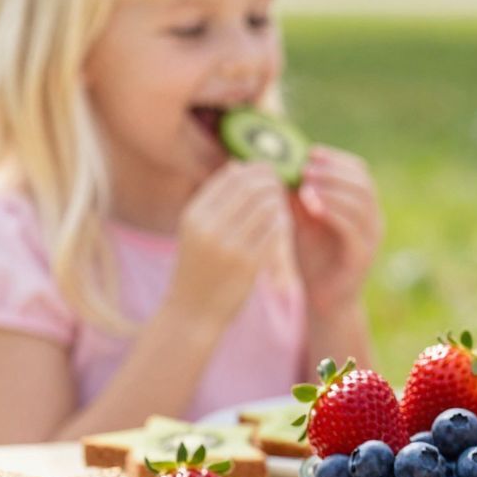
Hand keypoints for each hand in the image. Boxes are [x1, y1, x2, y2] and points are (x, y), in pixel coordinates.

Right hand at [172, 162, 290, 325]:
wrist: (192, 311)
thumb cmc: (198, 266)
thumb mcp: (196, 230)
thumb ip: (215, 200)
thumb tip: (238, 165)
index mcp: (194, 215)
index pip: (231, 178)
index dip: (254, 171)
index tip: (266, 172)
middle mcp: (209, 228)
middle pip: (251, 189)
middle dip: (270, 182)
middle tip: (281, 184)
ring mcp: (230, 246)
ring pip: (267, 208)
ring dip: (279, 201)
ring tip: (282, 203)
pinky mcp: (249, 264)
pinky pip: (275, 232)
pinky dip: (283, 223)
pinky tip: (284, 223)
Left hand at [290, 146, 381, 315]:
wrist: (323, 299)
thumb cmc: (312, 257)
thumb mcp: (301, 219)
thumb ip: (297, 194)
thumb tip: (279, 163)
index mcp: (362, 206)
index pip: (360, 171)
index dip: (336, 159)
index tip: (310, 153)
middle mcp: (373, 219)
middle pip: (363, 183)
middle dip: (333, 171)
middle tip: (305, 168)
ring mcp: (371, 238)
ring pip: (360, 202)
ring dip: (332, 188)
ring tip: (305, 184)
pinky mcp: (362, 256)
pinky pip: (352, 227)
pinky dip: (332, 211)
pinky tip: (311, 205)